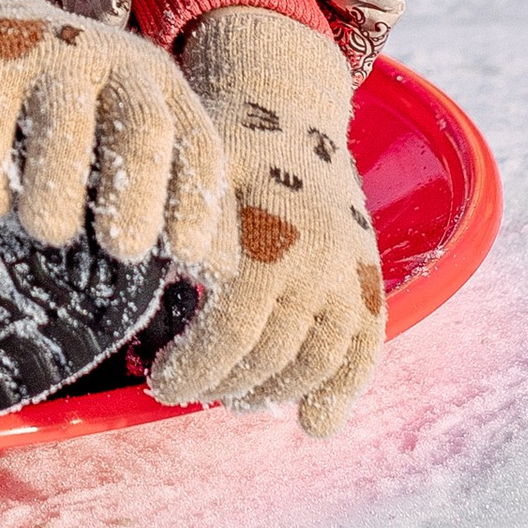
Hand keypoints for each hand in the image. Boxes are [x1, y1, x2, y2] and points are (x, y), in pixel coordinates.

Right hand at [0, 0, 224, 265]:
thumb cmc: (67, 109)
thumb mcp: (124, 135)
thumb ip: (172, 194)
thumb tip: (218, 270)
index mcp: (158, 85)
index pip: (198, 142)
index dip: (199, 200)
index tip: (185, 253)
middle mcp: (112, 60)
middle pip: (143, 126)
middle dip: (138, 195)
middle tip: (122, 248)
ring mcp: (48, 54)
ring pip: (64, 125)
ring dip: (57, 192)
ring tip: (48, 229)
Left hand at [148, 6, 384, 436]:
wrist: (290, 103)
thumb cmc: (226, 138)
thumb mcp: (196, 176)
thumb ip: (186, 236)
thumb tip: (157, 293)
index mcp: (269, 240)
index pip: (229, 335)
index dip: (192, 371)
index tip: (157, 386)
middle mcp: (319, 263)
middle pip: (269, 356)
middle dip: (222, 384)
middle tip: (184, 393)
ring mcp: (351, 273)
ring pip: (317, 361)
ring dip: (273, 391)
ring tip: (235, 398)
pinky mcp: (370, 275)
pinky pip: (367, 346)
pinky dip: (344, 390)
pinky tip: (314, 424)